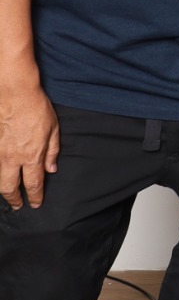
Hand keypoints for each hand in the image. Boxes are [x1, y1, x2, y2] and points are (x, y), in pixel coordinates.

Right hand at [0, 84, 58, 208]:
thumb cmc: (36, 108)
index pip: (33, 183)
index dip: (35, 196)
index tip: (36, 204)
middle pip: (10, 187)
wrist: (14, 93)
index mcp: (32, 155)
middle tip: (18, 206)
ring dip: (3, 189)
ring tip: (9, 195)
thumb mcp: (53, 129)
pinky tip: (1, 175)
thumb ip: (52, 151)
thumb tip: (51, 169)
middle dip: (14, 199)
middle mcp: (13, 157)